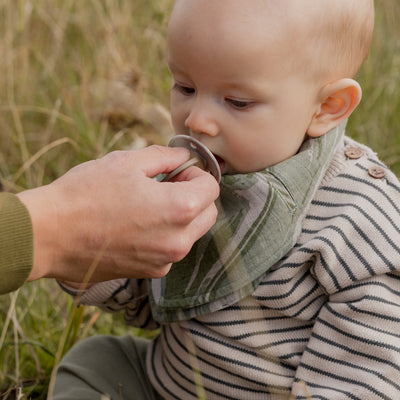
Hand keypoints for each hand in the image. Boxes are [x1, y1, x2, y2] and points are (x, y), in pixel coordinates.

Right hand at [18, 145, 218, 282]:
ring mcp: (166, 260)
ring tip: (149, 203)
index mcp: (179, 209)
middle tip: (167, 184)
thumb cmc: (85, 194)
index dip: (196, 173)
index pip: (211, 188)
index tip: (177, 171)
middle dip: (195, 195)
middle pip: (208, 213)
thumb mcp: (127, 162)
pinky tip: (138, 224)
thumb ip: (165, 156)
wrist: (50, 235)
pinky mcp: (151, 272)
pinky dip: (166, 234)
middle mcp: (179, 240)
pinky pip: (172, 249)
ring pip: (192, 232)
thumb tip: (184, 156)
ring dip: (182, 215)